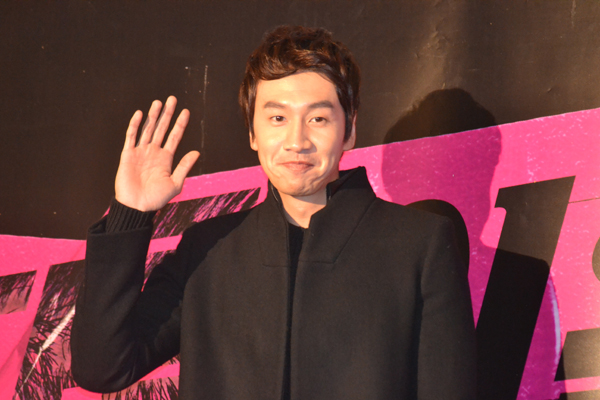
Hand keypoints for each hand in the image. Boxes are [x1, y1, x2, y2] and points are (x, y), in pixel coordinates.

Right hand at [115, 96, 199, 210]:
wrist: (138, 207)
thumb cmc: (157, 199)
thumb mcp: (175, 183)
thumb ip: (184, 166)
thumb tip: (196, 152)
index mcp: (166, 158)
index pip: (174, 136)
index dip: (180, 124)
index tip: (186, 111)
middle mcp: (154, 152)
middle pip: (161, 128)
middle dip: (167, 114)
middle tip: (172, 99)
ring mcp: (140, 152)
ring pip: (147, 129)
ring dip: (153, 116)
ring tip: (158, 102)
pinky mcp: (128, 155)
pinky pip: (131, 137)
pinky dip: (135, 125)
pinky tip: (140, 114)